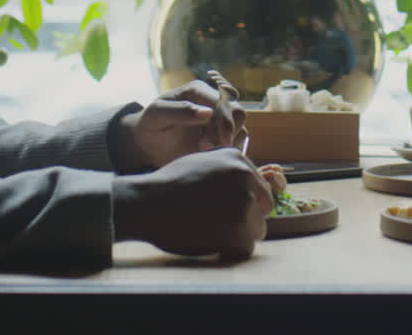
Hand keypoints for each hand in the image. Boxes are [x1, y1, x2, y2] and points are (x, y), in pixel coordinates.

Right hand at [112, 148, 271, 259]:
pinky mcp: (239, 231)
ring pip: (257, 229)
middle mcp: (246, 178)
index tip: (224, 208)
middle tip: (220, 223)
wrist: (147, 204)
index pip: (258, 187)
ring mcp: (244, 204)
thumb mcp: (203, 162)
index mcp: (238, 160)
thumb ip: (228, 169)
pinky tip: (210, 242)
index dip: (243, 201)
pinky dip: (230, 251)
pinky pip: (246, 248)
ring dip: (239, 235)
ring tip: (211, 231)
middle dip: (248, 217)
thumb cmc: (169, 186)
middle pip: (264, 207)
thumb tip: (249, 183)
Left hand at [117, 80, 247, 171]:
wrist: (149, 144)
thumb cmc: (151, 124)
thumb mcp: (158, 115)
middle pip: (238, 111)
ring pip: (240, 127)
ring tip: (207, 150)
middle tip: (211, 146)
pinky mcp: (220, 136)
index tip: (221, 140)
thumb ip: (180, 111)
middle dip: (230, 131)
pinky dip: (230, 149)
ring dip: (229, 141)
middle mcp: (212, 102)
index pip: (223, 101)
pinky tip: (211, 154)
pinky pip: (237, 141)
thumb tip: (207, 112)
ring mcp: (218, 119)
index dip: (226, 119)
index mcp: (199, 91)